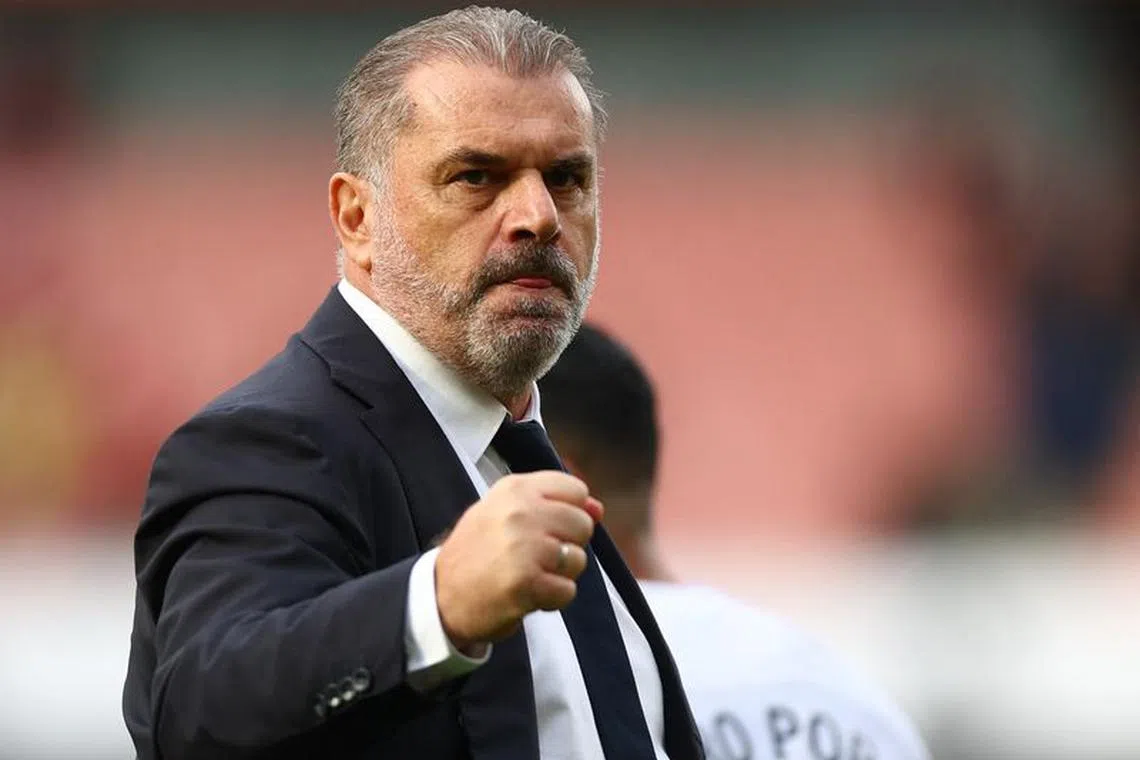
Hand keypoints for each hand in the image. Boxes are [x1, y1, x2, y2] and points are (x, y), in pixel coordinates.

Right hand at [434, 471, 604, 650]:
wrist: (440, 595)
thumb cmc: (477, 551)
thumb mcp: (505, 512)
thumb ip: (552, 504)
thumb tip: (598, 509)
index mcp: (515, 489)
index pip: (575, 490)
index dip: (571, 512)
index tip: (549, 527)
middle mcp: (520, 512)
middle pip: (583, 524)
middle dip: (569, 545)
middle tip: (538, 557)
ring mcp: (524, 547)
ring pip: (578, 559)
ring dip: (560, 575)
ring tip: (530, 575)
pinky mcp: (526, 583)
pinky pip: (568, 590)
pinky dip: (553, 599)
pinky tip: (528, 594)